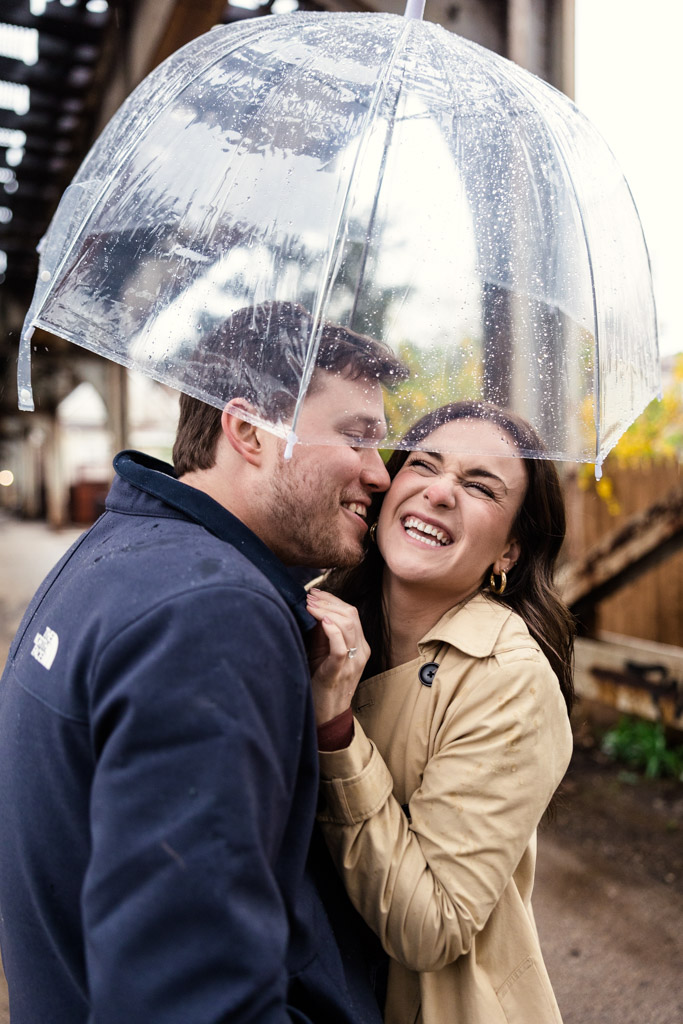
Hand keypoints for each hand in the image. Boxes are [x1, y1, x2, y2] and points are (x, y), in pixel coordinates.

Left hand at [306, 589, 369, 725]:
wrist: (326, 714)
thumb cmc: (322, 682)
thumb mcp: (324, 652)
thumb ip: (323, 632)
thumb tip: (313, 607)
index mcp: (359, 645)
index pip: (351, 613)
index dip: (333, 600)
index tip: (314, 593)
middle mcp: (360, 652)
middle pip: (351, 615)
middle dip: (328, 602)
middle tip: (309, 596)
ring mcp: (353, 663)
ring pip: (348, 627)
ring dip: (326, 611)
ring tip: (310, 605)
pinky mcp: (340, 672)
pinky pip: (341, 648)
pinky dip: (332, 632)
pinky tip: (323, 621)